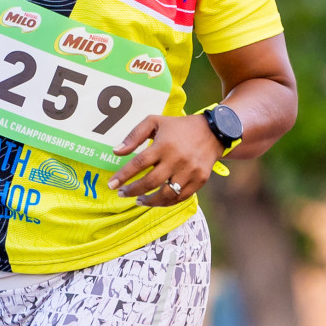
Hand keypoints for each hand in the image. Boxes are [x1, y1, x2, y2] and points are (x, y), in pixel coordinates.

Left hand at [107, 114, 225, 207]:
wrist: (213, 131)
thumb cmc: (178, 127)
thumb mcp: (154, 122)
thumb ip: (134, 136)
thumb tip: (116, 152)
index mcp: (164, 145)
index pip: (139, 163)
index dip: (123, 176)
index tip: (111, 185)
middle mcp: (177, 160)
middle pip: (150, 182)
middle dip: (133, 191)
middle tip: (121, 194)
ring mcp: (190, 172)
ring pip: (166, 195)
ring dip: (149, 201)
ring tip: (138, 200)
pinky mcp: (200, 180)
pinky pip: (180, 198)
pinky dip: (166, 203)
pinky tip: (156, 201)